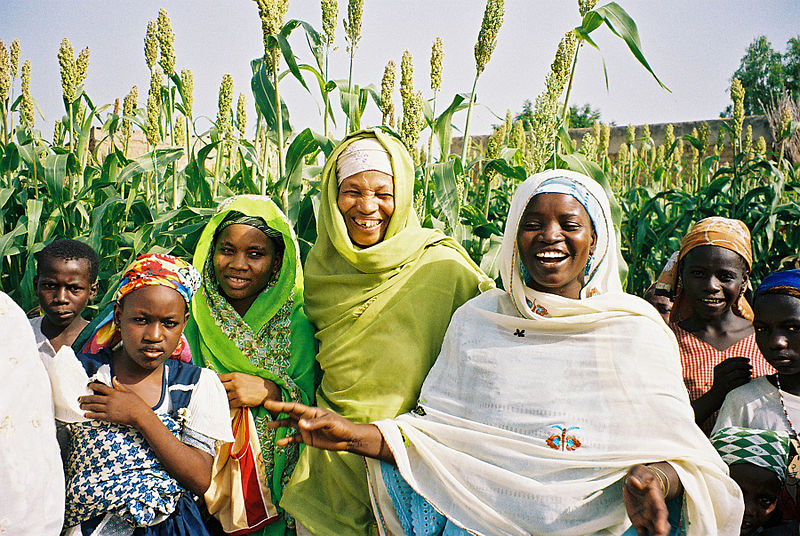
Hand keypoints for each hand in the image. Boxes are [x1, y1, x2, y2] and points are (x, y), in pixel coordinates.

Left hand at [79, 379, 149, 426]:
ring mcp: (109, 409)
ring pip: (94, 407)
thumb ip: (120, 386)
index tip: (88, 385)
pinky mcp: (109, 417)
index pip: (101, 387)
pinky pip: (97, 416)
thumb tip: (114, 379)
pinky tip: (86, 414)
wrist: (140, 414)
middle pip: (94, 398)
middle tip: (79, 398)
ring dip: (86, 406)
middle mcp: (110, 400)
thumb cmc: (137, 403)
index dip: (93, 385)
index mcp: (115, 393)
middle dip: (85, 398)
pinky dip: (90, 415)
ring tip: (81, 406)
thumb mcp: (129, 392)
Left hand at [219, 372, 280, 407]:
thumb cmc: (256, 383)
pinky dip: (230, 404)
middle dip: (218, 391)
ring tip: (225, 399)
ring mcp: (238, 392)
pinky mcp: (241, 401)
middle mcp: (235, 383)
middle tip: (217, 393)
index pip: (220, 378)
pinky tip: (232, 403)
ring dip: (225, 399)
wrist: (267, 390)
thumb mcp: (244, 376)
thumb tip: (221, 382)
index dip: (215, 381)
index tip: (213, 384)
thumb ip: (233, 378)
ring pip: (225, 397)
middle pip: (220, 388)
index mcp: (235, 375)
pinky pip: (230, 404)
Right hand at [263, 400, 382, 456]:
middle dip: (278, 411)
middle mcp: (306, 419)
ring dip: (280, 425)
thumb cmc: (341, 426)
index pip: (293, 407)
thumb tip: (300, 424)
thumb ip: (314, 424)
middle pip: (289, 414)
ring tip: (269, 426)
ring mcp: (306, 428)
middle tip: (265, 408)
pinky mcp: (308, 439)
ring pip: (290, 425)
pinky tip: (279, 443)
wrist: (348, 439)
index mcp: (311, 412)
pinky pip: (294, 438)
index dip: (281, 405)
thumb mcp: (329, 423)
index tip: (269, 404)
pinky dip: (287, 440)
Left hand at [623, 465, 670, 535]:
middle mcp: (654, 513)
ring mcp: (648, 519)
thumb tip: (635, 483)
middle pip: (661, 527)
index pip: (661, 512)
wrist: (638, 481)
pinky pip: (642, 534)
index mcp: (656, 501)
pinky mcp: (639, 523)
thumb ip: (638, 478)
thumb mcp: (640, 472)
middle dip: (660, 534)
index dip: (661, 522)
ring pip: (653, 533)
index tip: (661, 530)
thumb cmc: (641, 475)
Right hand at [710, 356, 751, 398]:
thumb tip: (744, 361)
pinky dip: (746, 379)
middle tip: (751, 366)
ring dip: (746, 372)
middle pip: (734, 365)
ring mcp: (723, 380)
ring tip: (750, 372)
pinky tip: (749, 378)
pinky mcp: (727, 387)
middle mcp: (719, 373)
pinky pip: (739, 382)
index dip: (740, 359)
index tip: (748, 359)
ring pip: (737, 373)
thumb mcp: (721, 374)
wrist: (714, 396)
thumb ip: (728, 367)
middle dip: (744, 365)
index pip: (730, 360)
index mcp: (717, 368)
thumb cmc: (721, 383)